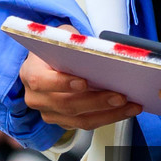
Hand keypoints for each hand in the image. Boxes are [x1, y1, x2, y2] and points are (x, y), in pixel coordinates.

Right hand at [19, 51, 136, 131]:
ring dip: (109, 114)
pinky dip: (108, 118)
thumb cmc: (57, 49)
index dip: (62, 83)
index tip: (83, 82)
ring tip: (130, 105)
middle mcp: (37, 98)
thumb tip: (95, 48)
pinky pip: (88, 124)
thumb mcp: (62, 37)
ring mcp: (50, 113)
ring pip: (80, 120)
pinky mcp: (64, 122)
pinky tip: (125, 110)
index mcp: (31, 73)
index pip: (41, 81)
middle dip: (97, 101)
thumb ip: (73, 41)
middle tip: (119, 96)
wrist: (49, 64)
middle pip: (66, 104)